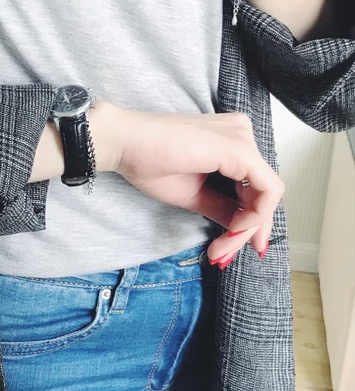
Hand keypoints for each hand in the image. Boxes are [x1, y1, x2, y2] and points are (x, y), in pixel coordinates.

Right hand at [111, 105, 280, 263]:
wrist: (123, 143)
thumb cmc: (147, 161)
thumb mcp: (193, 194)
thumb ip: (222, 209)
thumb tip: (241, 231)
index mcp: (231, 140)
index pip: (253, 186)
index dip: (248, 222)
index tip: (227, 248)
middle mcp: (242, 134)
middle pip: (262, 191)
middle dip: (247, 230)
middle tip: (223, 256)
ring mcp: (243, 139)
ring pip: (267, 195)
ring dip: (246, 229)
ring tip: (220, 250)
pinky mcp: (240, 150)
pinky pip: (266, 191)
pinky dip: (252, 218)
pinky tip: (231, 232)